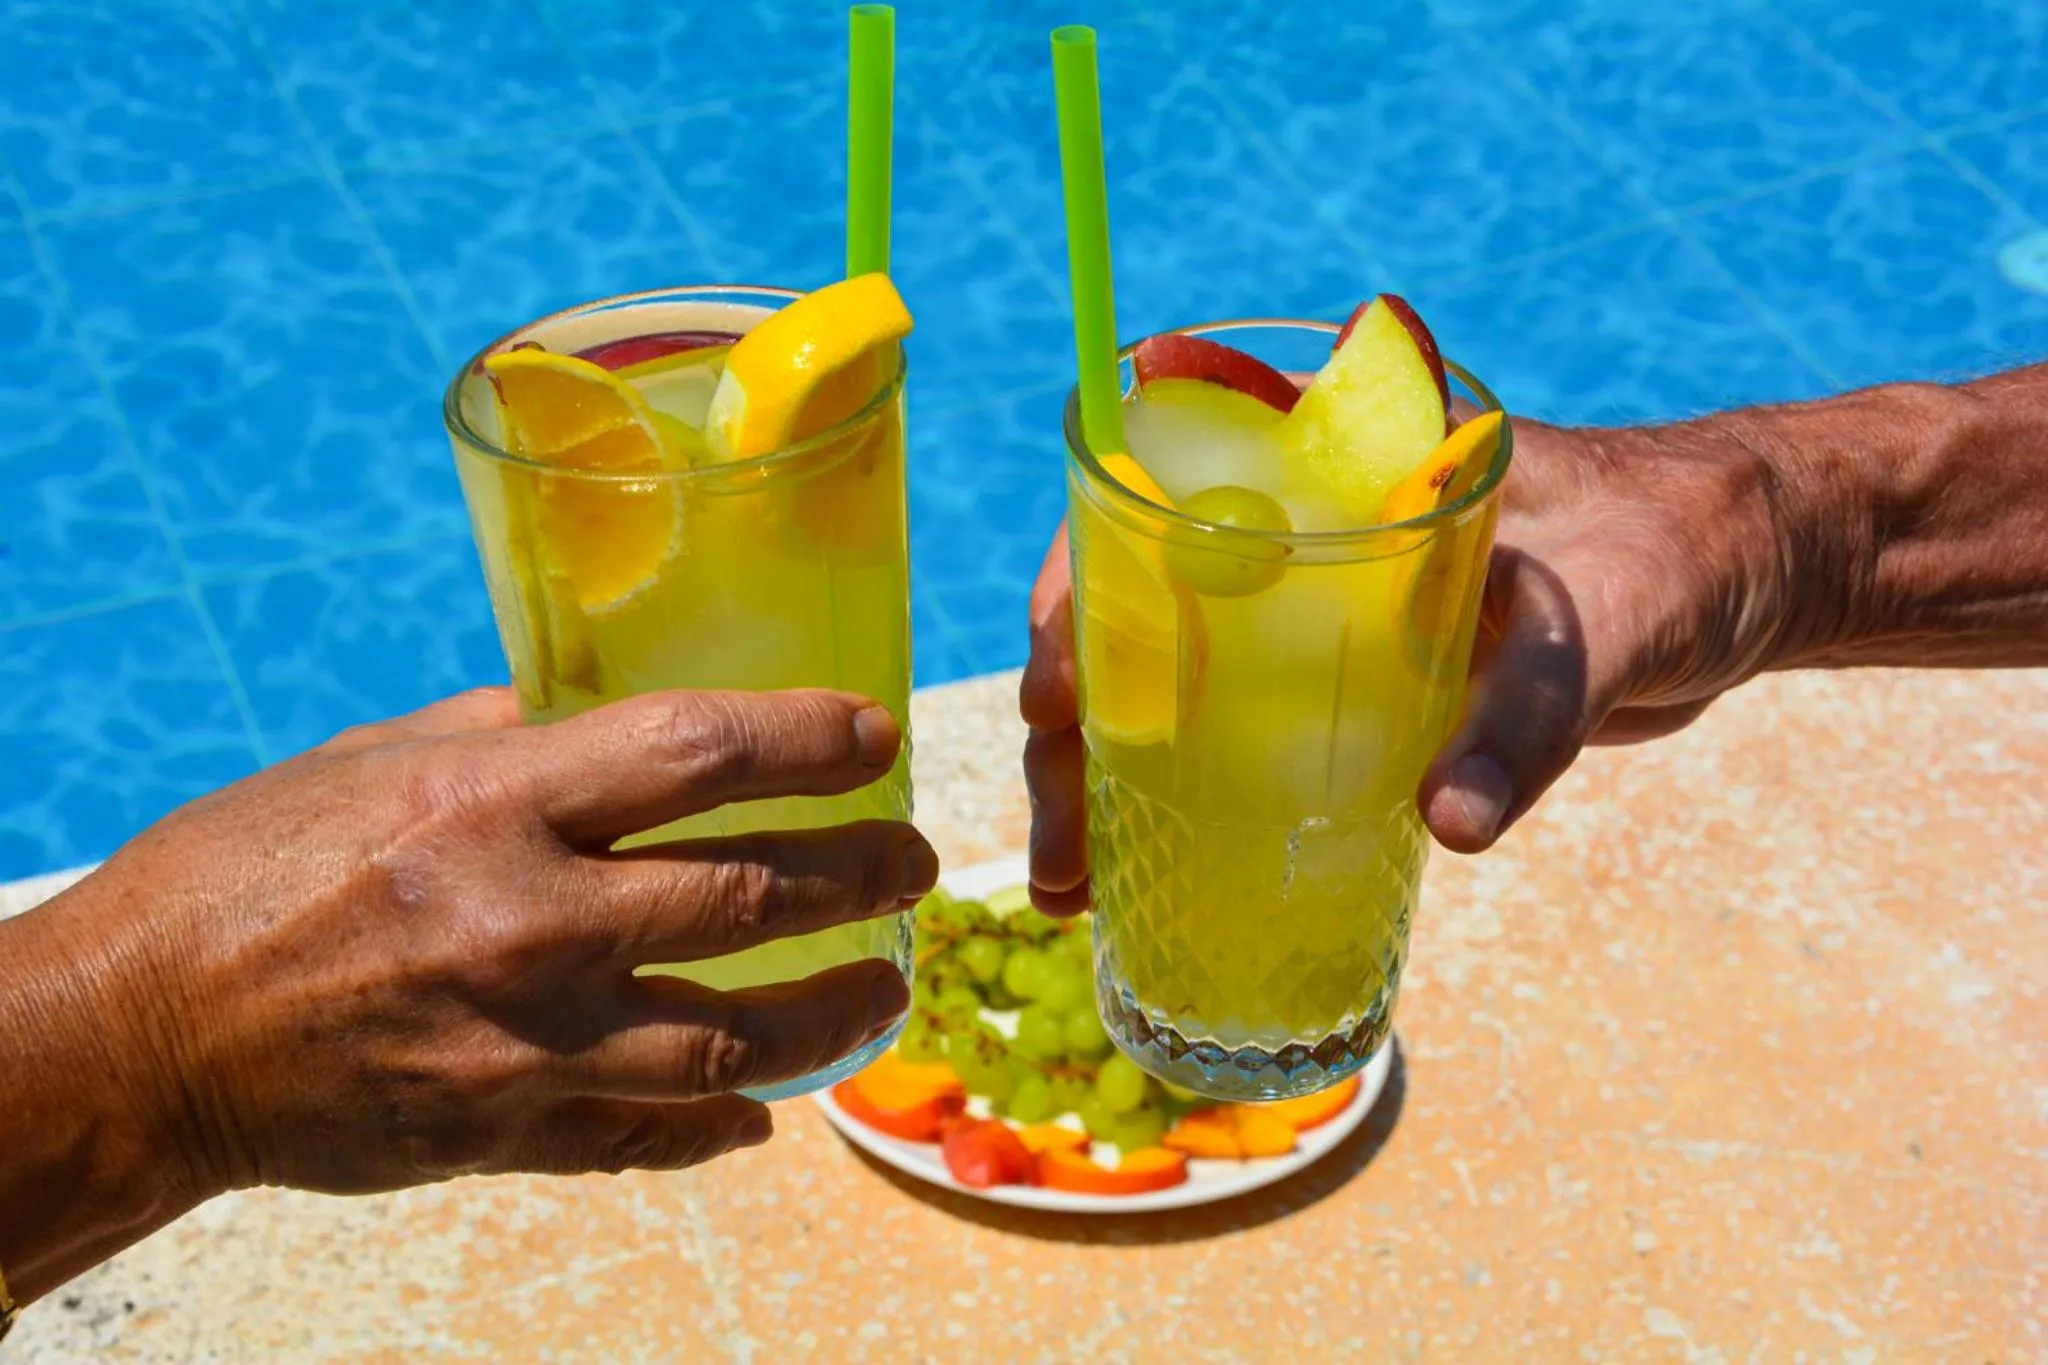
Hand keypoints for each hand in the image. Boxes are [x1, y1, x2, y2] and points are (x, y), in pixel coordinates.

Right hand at [18, 686, 929, 1201]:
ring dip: (834, 1008)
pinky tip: (768, 1109)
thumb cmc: (239, 874)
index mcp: (493, 804)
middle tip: (916, 861)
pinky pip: (651, 1134)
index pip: (698, 753)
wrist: (137, 1038)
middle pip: (749, 895)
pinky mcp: (505, 1133)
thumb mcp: (369, 763)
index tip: (876, 735)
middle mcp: (528, 921)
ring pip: (735, 1035)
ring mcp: (526, 1042)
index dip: (808, 739)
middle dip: (860, 874)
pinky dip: (723, 1122)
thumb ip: (498, 736)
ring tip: (888, 983)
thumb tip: (594, 713)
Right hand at [1020, 416, 1798, 906]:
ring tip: (1071, 883)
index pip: (1156, 493)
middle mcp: (1306, 527)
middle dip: (1072, 722)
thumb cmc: (1684, 547)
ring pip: (1171, 678)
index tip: (1053, 692)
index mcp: (1338, 456)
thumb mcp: (1607, 615)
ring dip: (1104, 775)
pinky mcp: (1356, 679)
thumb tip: (1446, 824)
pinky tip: (1141, 874)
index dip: (1077, 588)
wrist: (1751, 576)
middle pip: (1135, 609)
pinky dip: (1182, 798)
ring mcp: (1323, 608)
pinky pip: (1238, 730)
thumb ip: (1534, 707)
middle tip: (1056, 841)